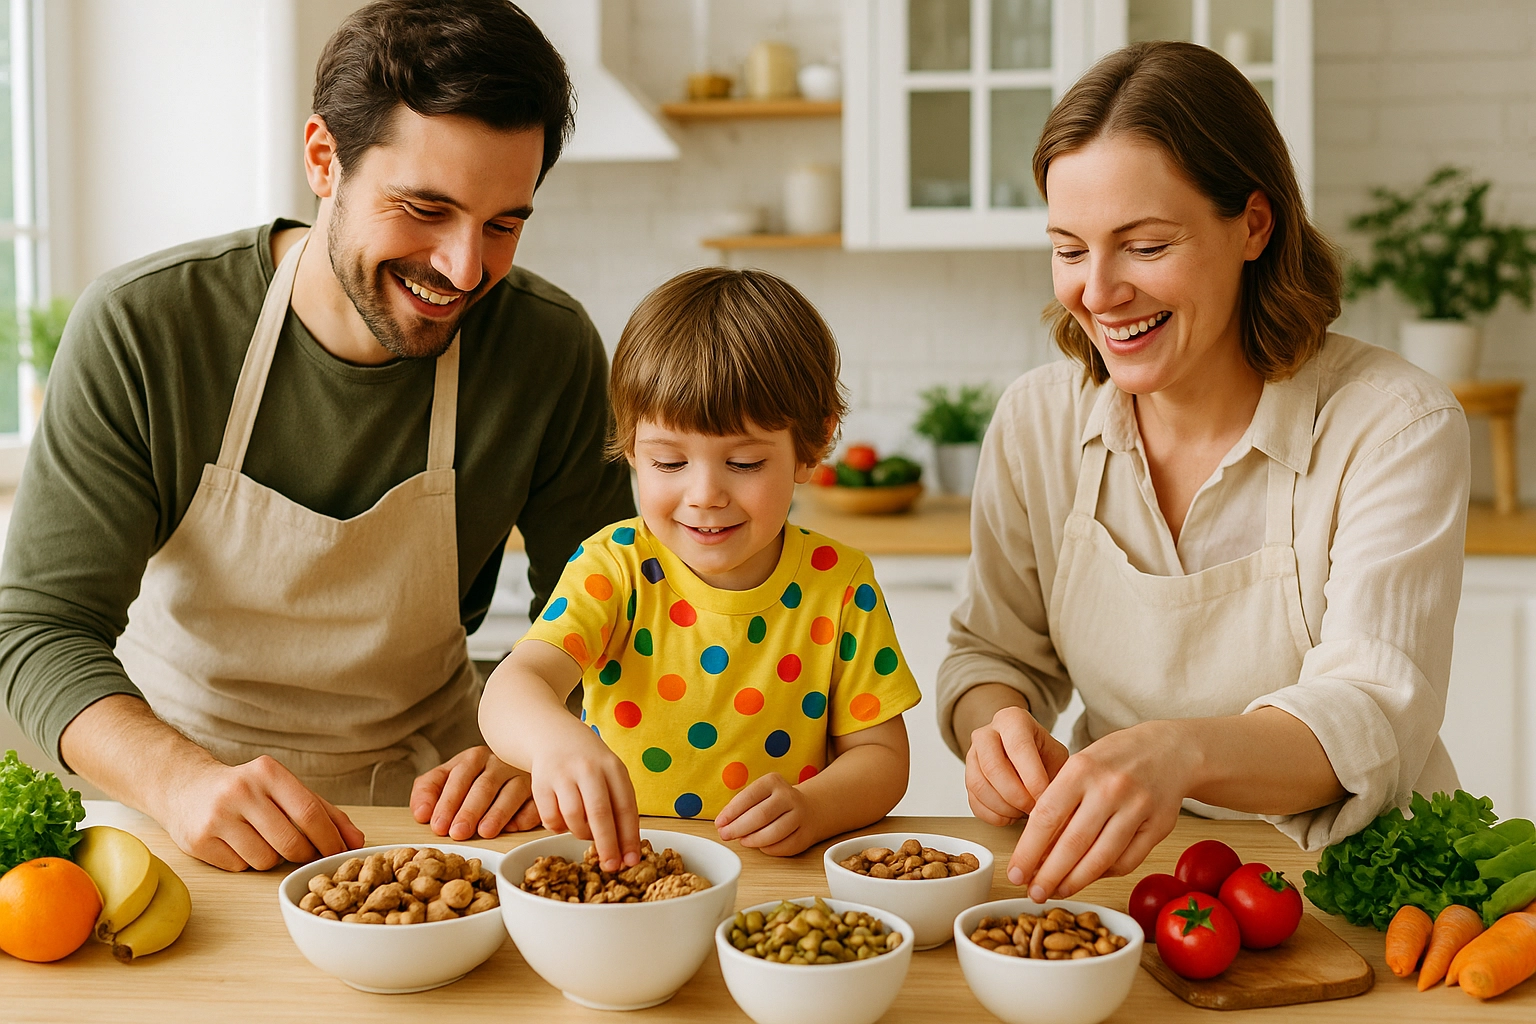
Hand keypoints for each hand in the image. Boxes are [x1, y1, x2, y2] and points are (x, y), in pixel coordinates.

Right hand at [155, 755, 364, 871]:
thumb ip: (324, 812)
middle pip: (291, 842)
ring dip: (272, 858)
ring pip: (266, 860)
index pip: (310, 812)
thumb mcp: (284, 789)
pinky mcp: (199, 841)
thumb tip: (356, 841)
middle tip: (303, 852)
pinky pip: (240, 867)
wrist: (184, 786)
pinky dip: (246, 862)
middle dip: (304, 854)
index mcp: (268, 772)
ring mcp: (217, 816)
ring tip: (260, 839)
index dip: (330, 839)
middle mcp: (241, 791)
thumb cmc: (247, 789)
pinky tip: (236, 843)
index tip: (339, 853)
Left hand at [411, 745, 540, 839]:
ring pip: (512, 792)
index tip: (437, 825)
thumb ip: (427, 791)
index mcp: (474, 758)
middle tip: (458, 832)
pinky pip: (536, 802)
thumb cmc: (471, 779)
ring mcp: (522, 775)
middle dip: (469, 811)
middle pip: (484, 786)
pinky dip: (526, 815)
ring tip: (484, 832)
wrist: (511, 764)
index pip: (458, 777)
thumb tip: (421, 814)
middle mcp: (499, 763)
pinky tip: (514, 827)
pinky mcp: (539, 791)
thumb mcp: (445, 779)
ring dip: (498, 813)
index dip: (447, 802)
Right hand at [529, 725, 640, 872]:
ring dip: (580, 833)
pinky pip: (550, 818)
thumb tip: (624, 848)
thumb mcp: (609, 772)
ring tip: (583, 831)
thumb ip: (617, 803)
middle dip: (607, 845)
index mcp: (613, 767)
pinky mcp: (540, 782)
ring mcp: (563, 774)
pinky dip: (558, 827)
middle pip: (600, 814)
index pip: (626, 807)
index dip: (629, 837)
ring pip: (573, 818)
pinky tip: (563, 819)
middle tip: (611, 867)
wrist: (550, 733)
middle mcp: (588, 769)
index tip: (632, 860)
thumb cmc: (587, 761)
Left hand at [715, 773, 816, 855]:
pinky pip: (784, 846)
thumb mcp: (760, 795)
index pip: (749, 796)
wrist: (810, 809)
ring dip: (753, 840)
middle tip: (726, 835)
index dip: (731, 812)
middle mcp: (788, 796)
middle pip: (761, 816)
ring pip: (774, 833)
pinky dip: (768, 849)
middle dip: (738, 828)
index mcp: (773, 782)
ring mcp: (800, 815)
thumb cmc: (775, 803)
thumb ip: (742, 806)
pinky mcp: (806, 834)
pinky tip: (760, 846)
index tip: (720, 823)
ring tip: (743, 841)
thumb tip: (723, 824)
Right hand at [965, 705, 1069, 825]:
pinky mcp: (967, 777)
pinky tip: (1011, 815)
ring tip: (1024, 812)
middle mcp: (986, 733)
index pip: (1019, 747)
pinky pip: (974, 801)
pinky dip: (994, 815)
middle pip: (992, 767)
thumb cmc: (1043, 755)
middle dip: (1016, 796)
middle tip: (1034, 809)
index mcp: (1012, 720)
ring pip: (979, 786)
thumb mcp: (1057, 756)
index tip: (1045, 798)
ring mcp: (972, 755)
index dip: (1033, 777)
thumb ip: (1057, 773)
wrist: (1024, 755)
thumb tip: (1056, 801)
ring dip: (1004, 807)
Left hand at [1007, 720, 1188, 899]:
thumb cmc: (1114, 760)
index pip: (1046, 817)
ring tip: (1058, 891)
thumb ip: (1058, 803)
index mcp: (1081, 769)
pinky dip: (1104, 874)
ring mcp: (1137, 808)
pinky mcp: (1159, 826)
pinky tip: (1089, 876)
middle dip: (1049, 876)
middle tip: (1034, 894)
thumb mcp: (1079, 767)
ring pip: (1101, 859)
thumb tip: (1034, 852)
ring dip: (1075, 882)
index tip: (1015, 873)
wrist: (1168, 750)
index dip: (1027, 851)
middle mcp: (1110, 788)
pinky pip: (1126, 862)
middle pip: (1073, 844)